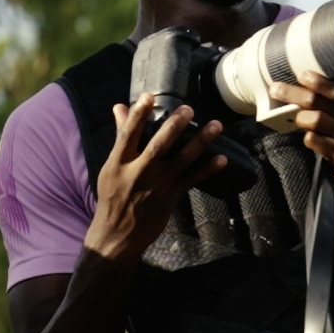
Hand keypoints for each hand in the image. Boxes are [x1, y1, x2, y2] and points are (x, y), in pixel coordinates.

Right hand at [84, 93, 228, 260]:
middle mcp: (138, 172)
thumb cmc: (113, 196)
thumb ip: (121, 137)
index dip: (137, 115)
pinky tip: (222, 158)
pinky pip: (193, 179)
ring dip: (200, 142)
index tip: (149, 97)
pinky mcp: (171, 197)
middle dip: (174, 127)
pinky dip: (208, 169)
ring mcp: (157, 185)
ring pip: (182, 160)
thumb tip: (119, 107)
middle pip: (158, 145)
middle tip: (189, 109)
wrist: (116, 235)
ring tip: (216, 125)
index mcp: (118, 163)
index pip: (127, 134)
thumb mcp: (111, 167)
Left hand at [268, 71, 333, 197]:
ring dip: (300, 117)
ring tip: (296, 116)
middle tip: (276, 89)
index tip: (302, 75)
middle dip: (294, 94)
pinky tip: (309, 135)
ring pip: (315, 120)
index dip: (317, 81)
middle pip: (319, 102)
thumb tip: (312, 75)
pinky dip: (307, 136)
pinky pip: (314, 140)